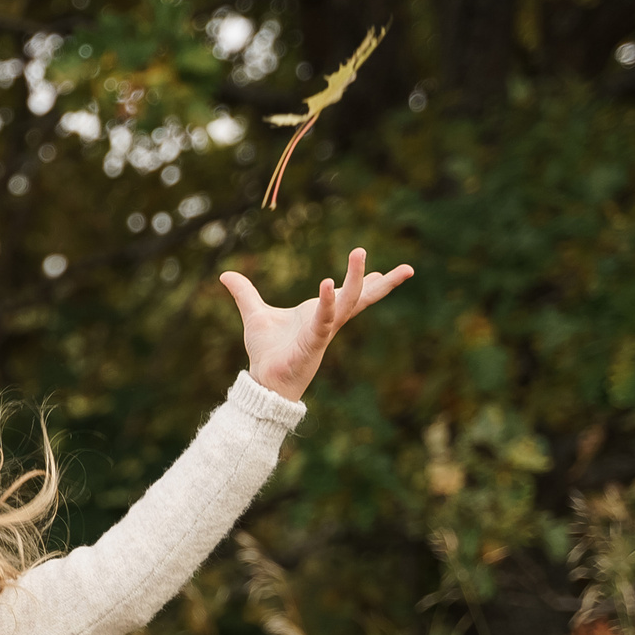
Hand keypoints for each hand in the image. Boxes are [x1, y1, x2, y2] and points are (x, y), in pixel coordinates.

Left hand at [218, 246, 413, 402]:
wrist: (262, 380)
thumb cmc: (266, 351)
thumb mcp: (254, 314)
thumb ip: (244, 294)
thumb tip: (226, 274)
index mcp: (320, 313)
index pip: (350, 295)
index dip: (368, 282)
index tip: (389, 271)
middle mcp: (327, 321)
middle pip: (361, 298)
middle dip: (382, 282)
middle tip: (408, 269)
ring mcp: (323, 332)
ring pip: (347, 303)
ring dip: (355, 279)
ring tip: (360, 253)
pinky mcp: (312, 343)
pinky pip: (323, 320)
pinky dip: (326, 302)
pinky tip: (328, 283)